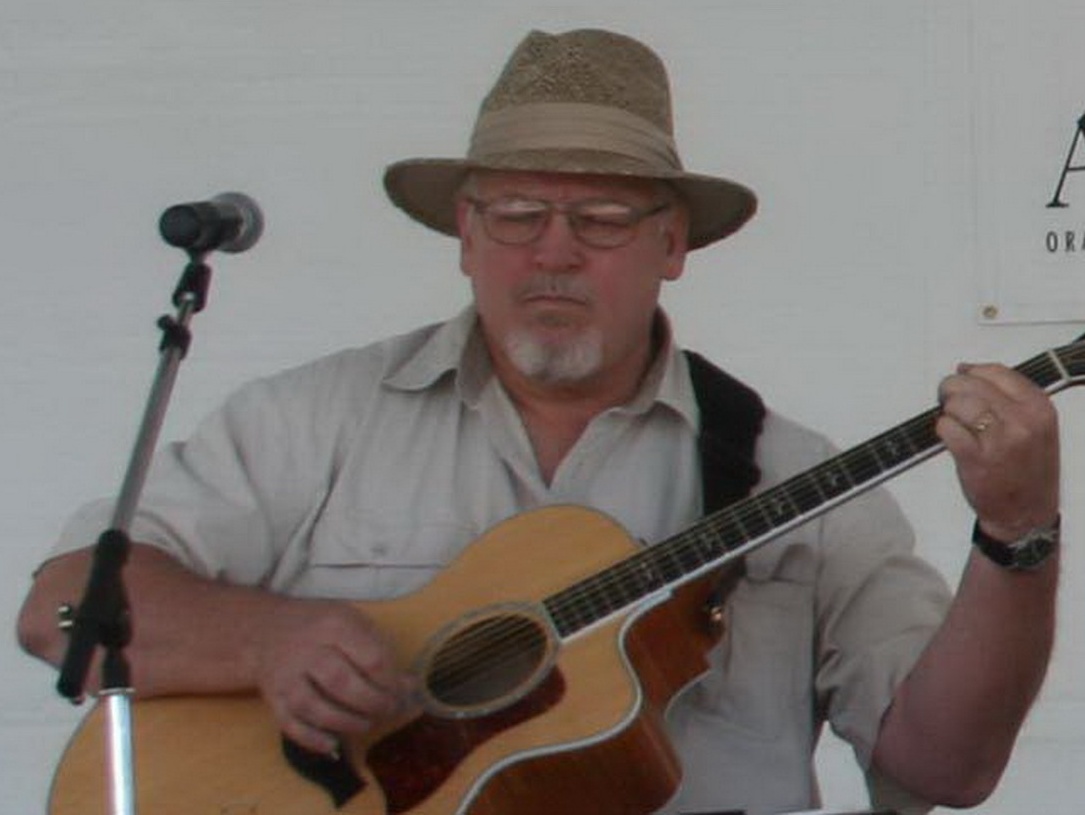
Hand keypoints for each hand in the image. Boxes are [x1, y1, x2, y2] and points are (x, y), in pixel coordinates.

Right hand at [251, 598, 415, 754]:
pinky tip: (333, 745)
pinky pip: (290, 724)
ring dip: (346, 722)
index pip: (371, 659)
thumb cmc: (321, 627)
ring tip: (365, 724)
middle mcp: (306, 649)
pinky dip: (312, 739)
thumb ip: (382, 652)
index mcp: (334, 625)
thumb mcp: (354, 623)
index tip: (400, 691)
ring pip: (313, 706)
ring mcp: (285, 675)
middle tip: (388, 711)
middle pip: (342, 683)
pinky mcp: (273, 698)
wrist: (267, 630)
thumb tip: (409, 687)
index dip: (391, 682)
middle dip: (372, 703)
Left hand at [936, 362, 1059, 540]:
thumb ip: (1007, 396)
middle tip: (950, 403)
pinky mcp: (976, 458)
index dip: (971, 373)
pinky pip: (946, 428)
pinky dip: (942, 431)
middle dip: (952, 390)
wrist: (1025, 514)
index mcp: (1039, 408)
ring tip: (955, 425)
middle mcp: (1022, 420)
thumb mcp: (1035, 427)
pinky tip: (952, 439)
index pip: (996, 371)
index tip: (962, 379)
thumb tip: (965, 368)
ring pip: (957, 404)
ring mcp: (1000, 440)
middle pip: (970, 384)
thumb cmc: (1026, 468)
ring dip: (948, 412)